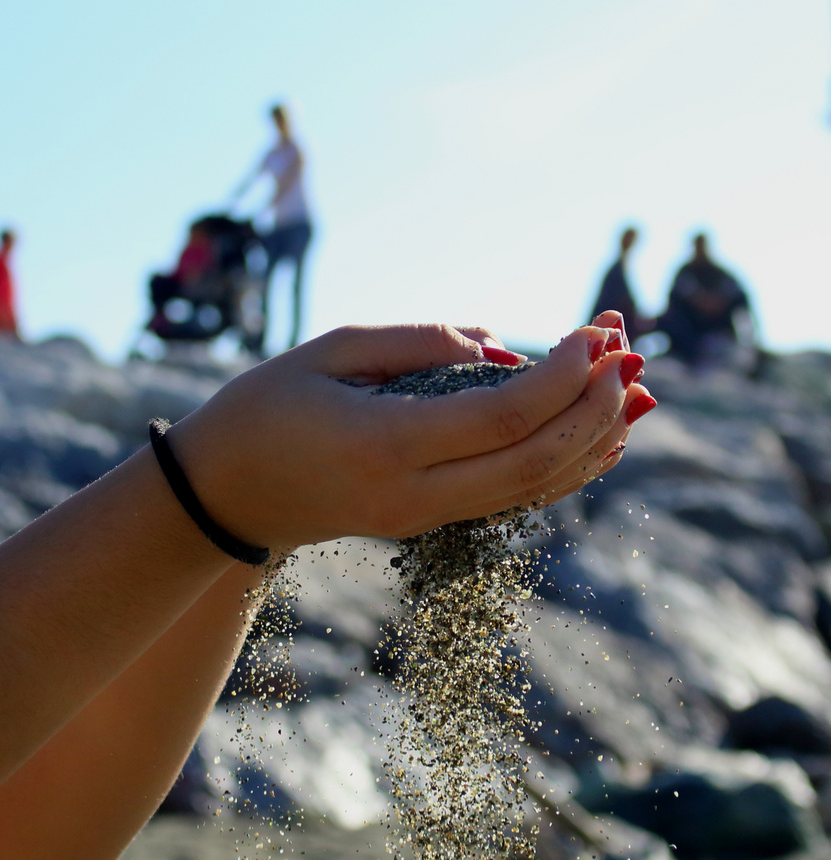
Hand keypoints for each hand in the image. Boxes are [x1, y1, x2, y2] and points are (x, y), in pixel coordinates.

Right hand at [172, 322, 654, 549]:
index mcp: (386, 443)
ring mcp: (424, 518)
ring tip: (631, 393)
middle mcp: (414, 493)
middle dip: (592, 410)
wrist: (228, 496)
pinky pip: (511, 501)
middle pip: (533, 461)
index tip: (593, 335)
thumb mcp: (331, 351)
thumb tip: (501, 348)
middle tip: (628, 359)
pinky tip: (597, 444)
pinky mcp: (428, 524)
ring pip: (532, 490)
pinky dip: (562, 473)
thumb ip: (421, 343)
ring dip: (590, 443)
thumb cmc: (266, 409)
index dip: (562, 375)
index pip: (503, 415)